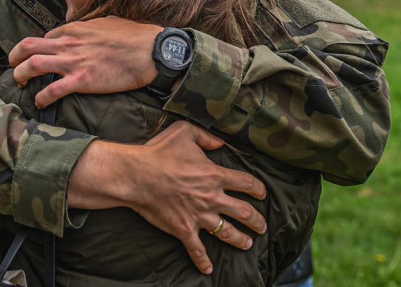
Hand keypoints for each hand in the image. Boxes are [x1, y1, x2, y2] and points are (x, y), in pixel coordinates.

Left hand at [9, 16, 161, 107]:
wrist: (151, 51)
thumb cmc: (134, 36)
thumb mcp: (107, 22)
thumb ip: (90, 26)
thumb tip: (87, 29)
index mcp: (74, 29)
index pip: (44, 37)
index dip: (38, 48)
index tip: (37, 57)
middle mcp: (68, 43)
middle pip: (28, 46)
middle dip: (15, 57)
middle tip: (14, 67)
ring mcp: (73, 61)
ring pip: (32, 65)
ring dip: (20, 75)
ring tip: (20, 83)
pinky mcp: (82, 81)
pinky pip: (52, 90)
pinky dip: (41, 97)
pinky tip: (40, 103)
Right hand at [69, 121, 266, 275]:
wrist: (137, 175)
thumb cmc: (159, 152)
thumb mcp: (184, 132)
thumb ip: (205, 136)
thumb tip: (220, 142)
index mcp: (215, 175)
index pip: (246, 183)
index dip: (258, 189)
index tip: (262, 194)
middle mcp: (212, 198)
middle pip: (243, 212)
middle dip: (256, 220)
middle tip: (262, 225)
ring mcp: (199, 216)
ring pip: (227, 232)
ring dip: (240, 239)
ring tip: (248, 243)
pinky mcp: (184, 229)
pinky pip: (197, 249)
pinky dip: (203, 261)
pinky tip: (208, 269)